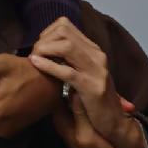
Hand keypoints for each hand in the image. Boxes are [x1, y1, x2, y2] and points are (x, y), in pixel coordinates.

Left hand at [29, 18, 145, 147]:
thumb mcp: (83, 73)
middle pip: (64, 31)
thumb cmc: (92, 99)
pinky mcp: (91, 88)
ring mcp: (96, 71)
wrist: (113, 121)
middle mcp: (97, 55)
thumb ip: (70, 60)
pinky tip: (36, 64)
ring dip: (45, 50)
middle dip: (44, 40)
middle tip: (35, 54)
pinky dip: (48, 66)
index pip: (66, 25)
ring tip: (34, 59)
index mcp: (93, 50)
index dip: (47, 33)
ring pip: (66, 47)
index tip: (39, 48)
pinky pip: (67, 71)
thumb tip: (46, 46)